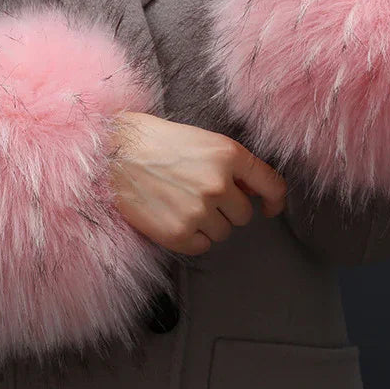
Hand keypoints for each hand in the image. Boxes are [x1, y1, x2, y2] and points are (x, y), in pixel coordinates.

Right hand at [108, 112, 286, 255]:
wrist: (114, 154)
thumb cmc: (159, 143)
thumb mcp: (204, 142)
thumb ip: (233, 166)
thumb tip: (256, 191)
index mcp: (229, 155)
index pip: (271, 185)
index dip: (275, 200)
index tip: (269, 208)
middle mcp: (218, 184)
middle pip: (244, 215)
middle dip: (228, 209)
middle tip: (199, 194)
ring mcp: (198, 210)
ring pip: (224, 233)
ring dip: (209, 224)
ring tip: (181, 202)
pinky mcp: (178, 233)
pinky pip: (202, 246)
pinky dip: (191, 237)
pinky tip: (173, 216)